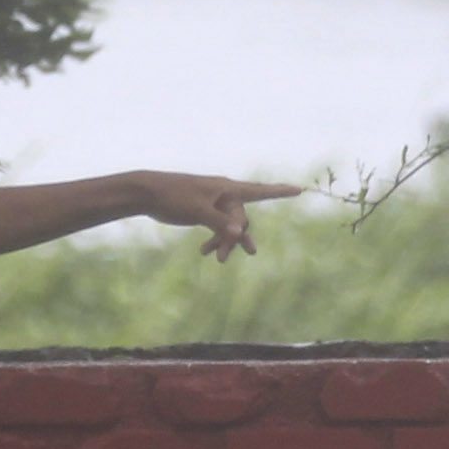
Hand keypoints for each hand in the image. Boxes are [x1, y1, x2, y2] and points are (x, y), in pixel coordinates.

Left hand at [137, 174, 305, 260]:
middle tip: (236, 254)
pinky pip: (217, 228)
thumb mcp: (197, 209)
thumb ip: (219, 222)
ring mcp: (214, 204)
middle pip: (241, 218)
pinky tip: (205, 253)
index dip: (280, 191)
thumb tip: (240, 234)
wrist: (148, 194)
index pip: (259, 190)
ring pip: (229, 227)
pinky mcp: (203, 212)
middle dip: (238, 237)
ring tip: (219, 260)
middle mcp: (223, 195)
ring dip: (226, 242)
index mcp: (226, 188)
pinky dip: (214, 240)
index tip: (299, 189)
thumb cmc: (173, 196)